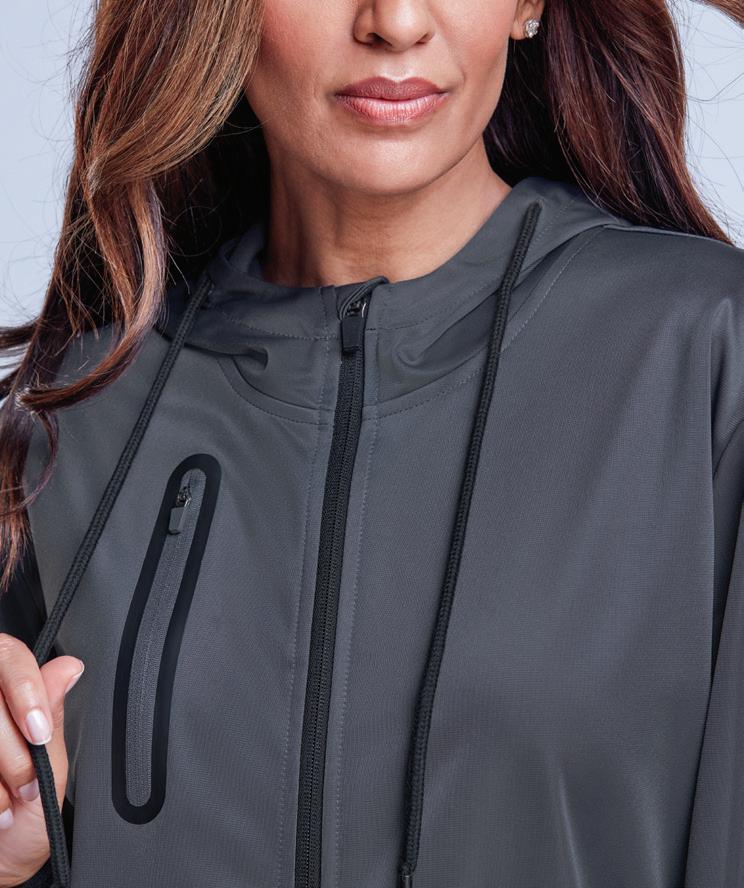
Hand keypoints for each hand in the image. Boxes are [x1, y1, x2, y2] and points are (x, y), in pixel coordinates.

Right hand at [0, 632, 83, 886]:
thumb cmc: (22, 822)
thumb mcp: (49, 770)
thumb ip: (54, 717)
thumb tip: (69, 666)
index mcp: (6, 696)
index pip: (9, 655)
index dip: (25, 688)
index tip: (38, 731)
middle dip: (13, 748)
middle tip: (23, 783)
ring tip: (3, 804)